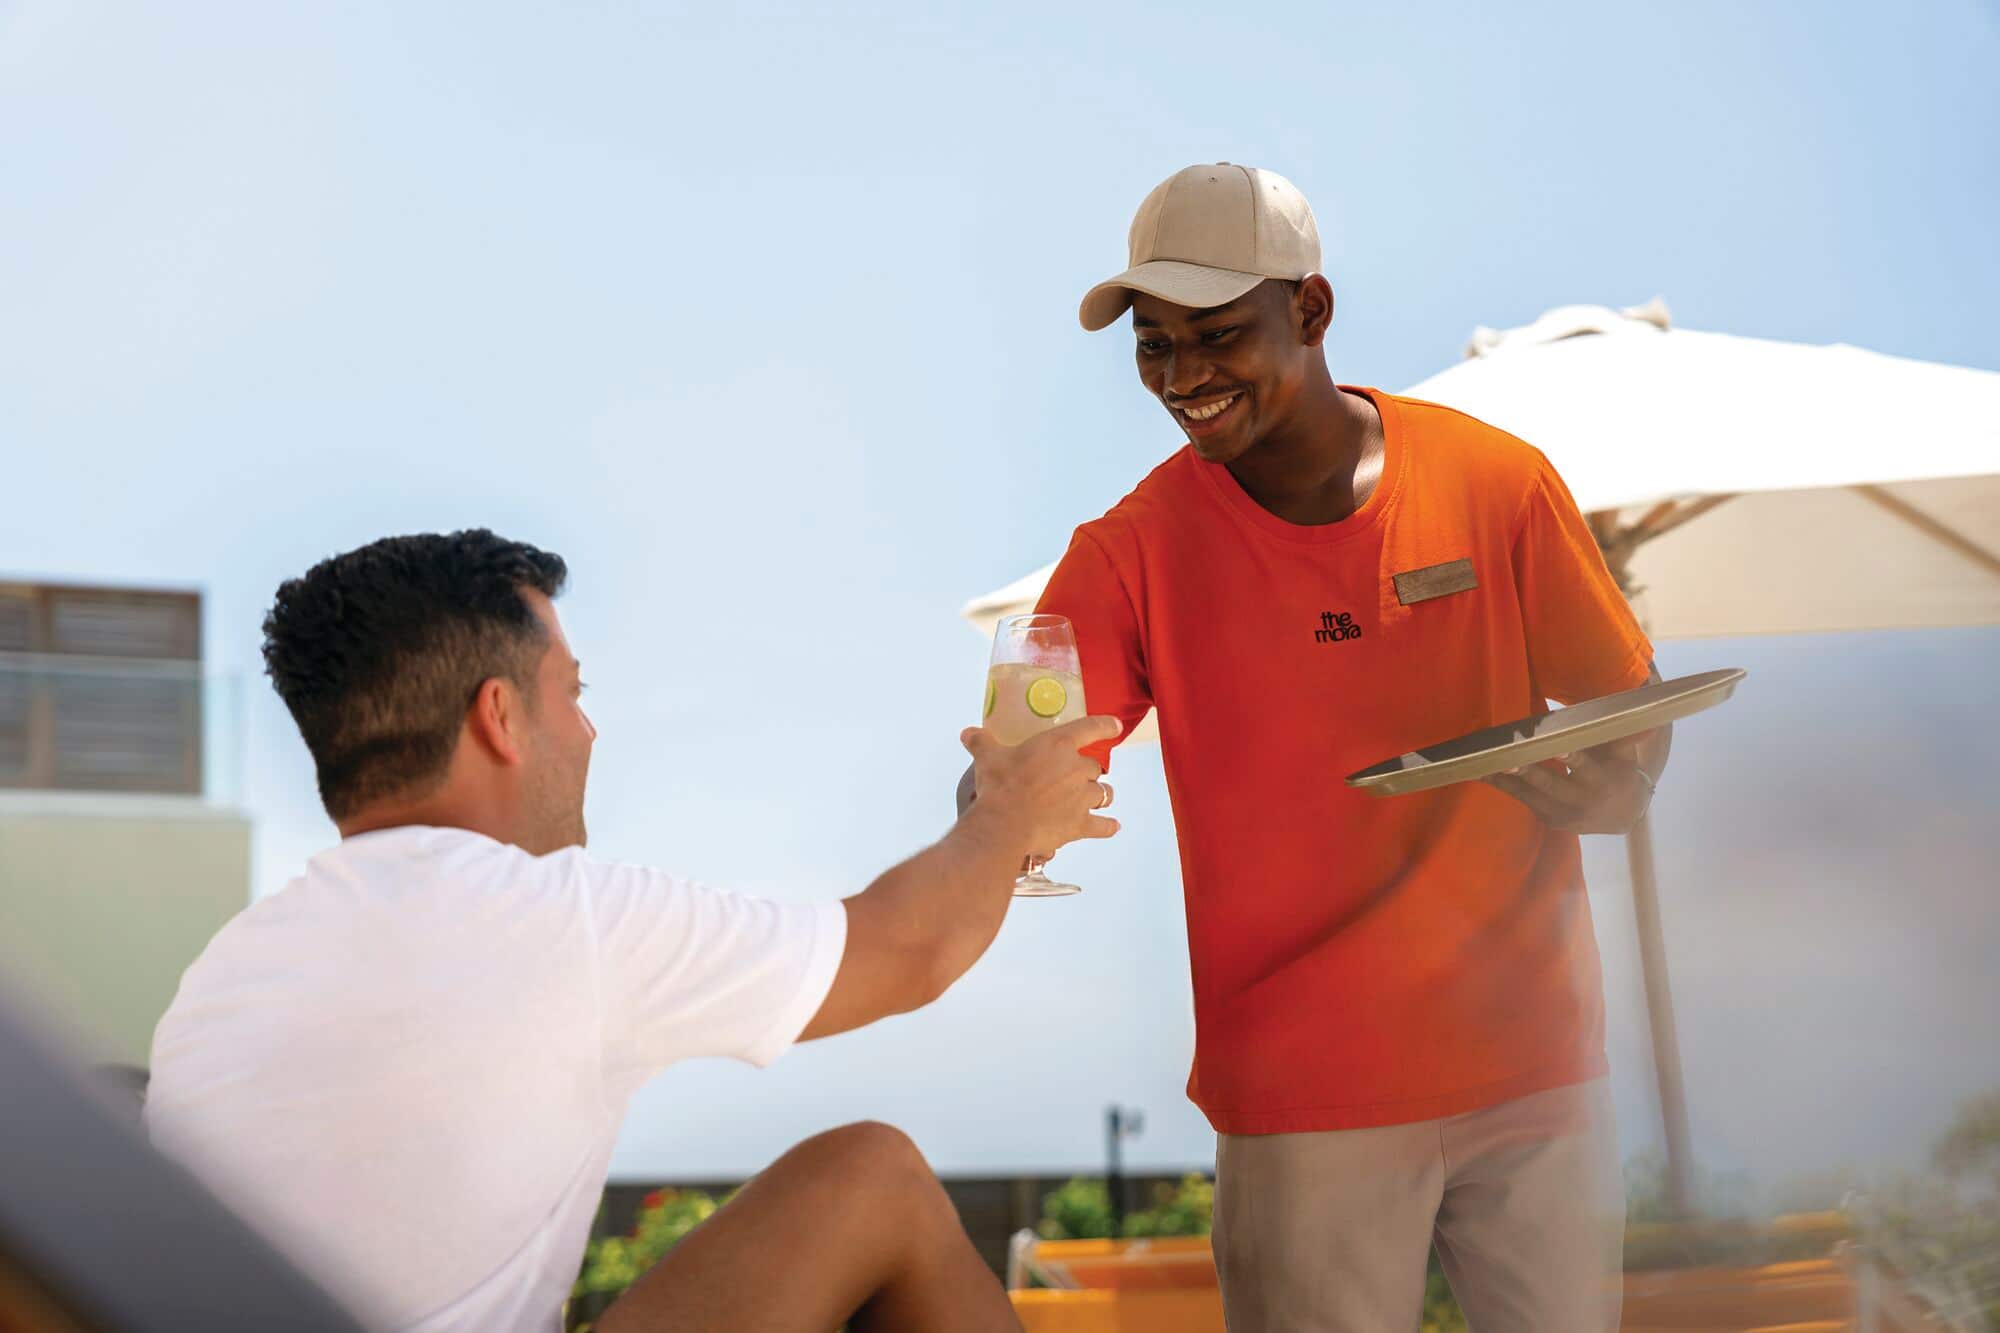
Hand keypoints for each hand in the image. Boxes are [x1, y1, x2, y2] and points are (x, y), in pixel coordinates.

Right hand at [959, 715, 1121, 857]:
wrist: (1005, 824)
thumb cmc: (1000, 785)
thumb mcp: (987, 757)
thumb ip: (981, 742)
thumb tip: (968, 733)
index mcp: (1059, 745)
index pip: (1090, 728)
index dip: (1105, 725)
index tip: (1115, 726)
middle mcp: (1077, 769)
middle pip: (1094, 767)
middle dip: (1085, 772)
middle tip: (1070, 778)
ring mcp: (1082, 798)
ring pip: (1103, 793)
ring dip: (1098, 795)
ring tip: (1092, 798)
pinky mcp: (1081, 824)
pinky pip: (1103, 825)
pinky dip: (1107, 826)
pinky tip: (1111, 826)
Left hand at [1483, 732, 1657, 833]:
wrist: (1623, 814)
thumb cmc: (1619, 772)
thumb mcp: (1624, 756)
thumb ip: (1626, 737)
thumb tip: (1649, 718)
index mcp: (1601, 781)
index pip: (1584, 767)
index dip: (1571, 758)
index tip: (1557, 748)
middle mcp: (1582, 801)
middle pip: (1550, 784)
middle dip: (1527, 772)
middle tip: (1505, 758)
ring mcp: (1564, 815)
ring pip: (1530, 795)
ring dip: (1506, 779)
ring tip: (1482, 763)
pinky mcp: (1549, 820)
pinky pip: (1523, 801)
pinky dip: (1504, 786)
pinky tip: (1483, 773)